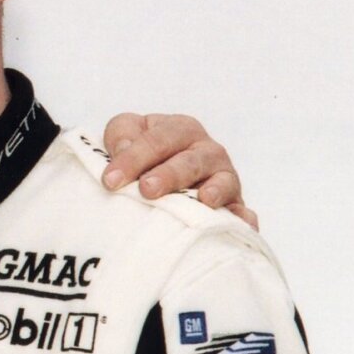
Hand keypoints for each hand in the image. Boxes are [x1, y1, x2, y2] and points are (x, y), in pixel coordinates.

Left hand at [101, 113, 257, 229]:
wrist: (164, 174)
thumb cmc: (143, 154)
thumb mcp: (129, 134)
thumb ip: (122, 135)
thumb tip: (124, 150)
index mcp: (179, 129)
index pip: (157, 140)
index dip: (133, 158)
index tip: (110, 180)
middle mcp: (206, 150)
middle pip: (190, 160)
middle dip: (169, 174)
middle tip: (147, 189)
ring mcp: (224, 178)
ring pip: (222, 181)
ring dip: (213, 190)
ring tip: (205, 200)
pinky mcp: (234, 205)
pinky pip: (242, 211)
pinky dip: (243, 217)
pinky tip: (241, 224)